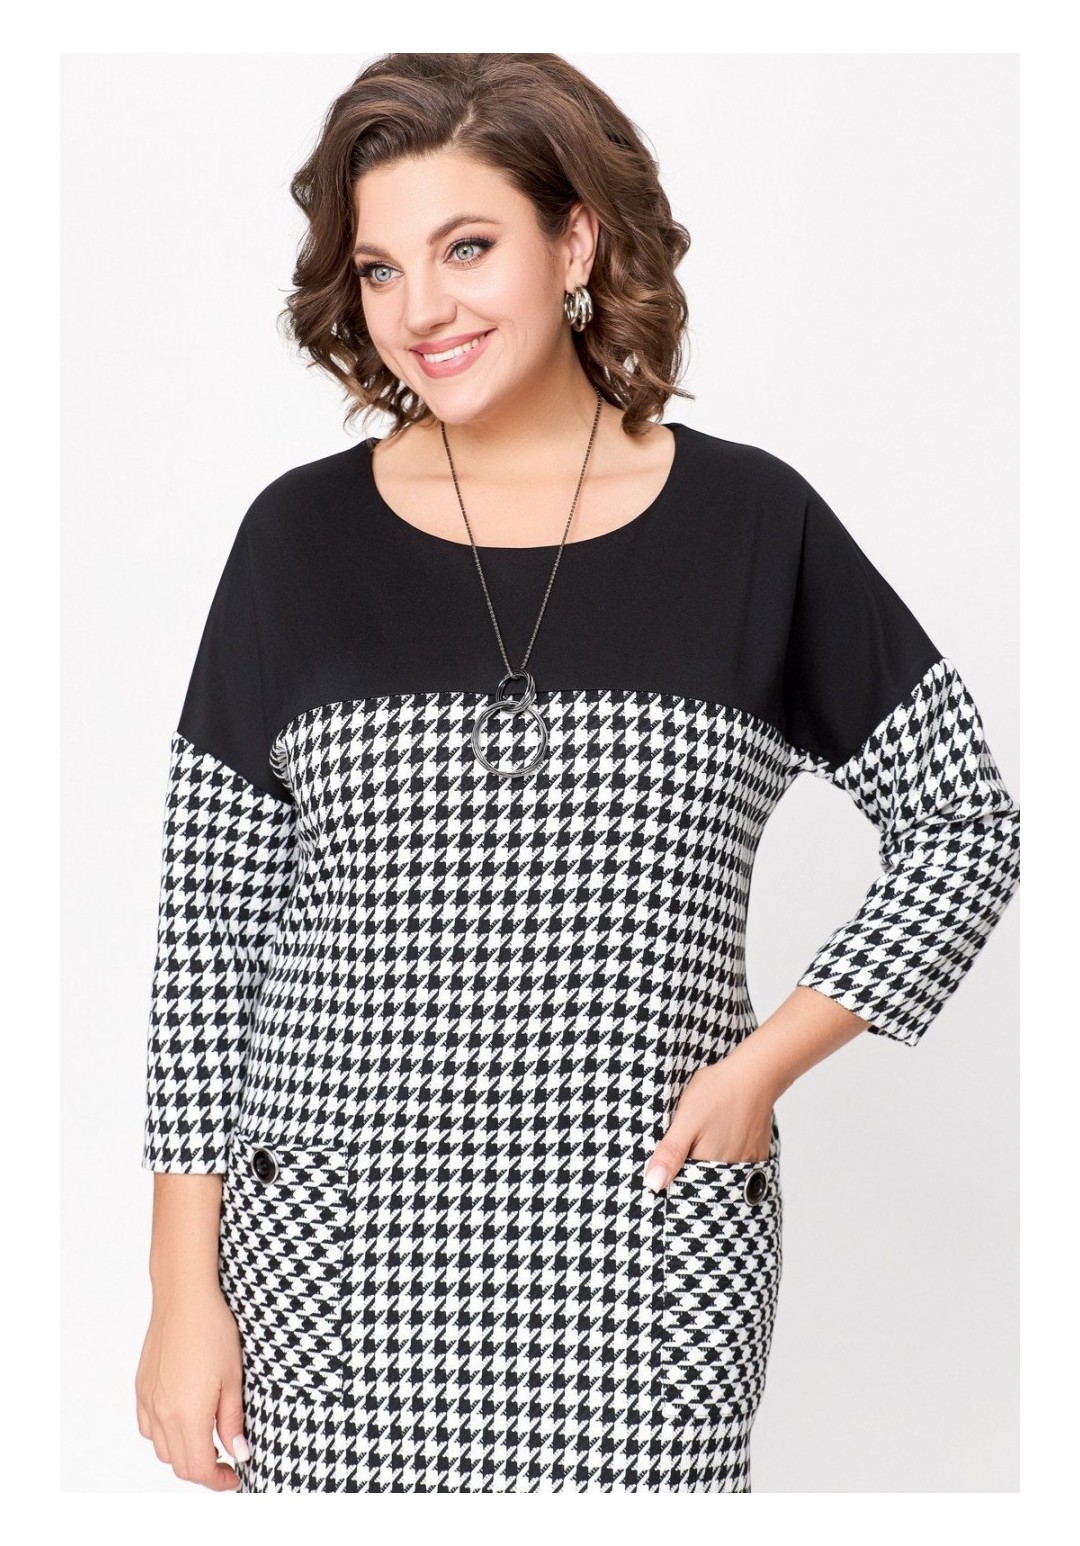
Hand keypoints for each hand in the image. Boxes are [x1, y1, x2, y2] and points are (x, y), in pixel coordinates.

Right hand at [135, 1280, 247, 1489]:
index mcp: (187, 1413)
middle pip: (178, 1463)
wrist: (184, 1297)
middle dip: (203, 1469)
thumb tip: (238, 1452)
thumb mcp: (233, 1377)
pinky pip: (149, 1427)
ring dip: (183, 1453)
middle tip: (226, 1460)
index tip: (233, 1475)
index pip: (197, 1468)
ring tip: (208, 1439)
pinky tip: (184, 1419)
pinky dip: (165, 1435)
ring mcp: (148, 1400)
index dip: (217, 1479)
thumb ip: (232, 1420)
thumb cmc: (213, 1329)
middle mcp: (162, 1412)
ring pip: (162, 1448)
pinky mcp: (142, 1387)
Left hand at [642, 1054, 774, 1191]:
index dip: (673, 1174)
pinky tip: (723, 1135)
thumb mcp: (686, 1119)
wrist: (755, 1074)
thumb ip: (671, 1153)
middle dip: (691, 1166)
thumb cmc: (719, 1092)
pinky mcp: (757, 1154)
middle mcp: (730, 1170)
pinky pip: (738, 1164)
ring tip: (707, 1134)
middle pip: (703, 1179)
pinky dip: (727, 1154)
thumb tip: (653, 1185)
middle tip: (690, 1138)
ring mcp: (747, 1163)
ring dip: (710, 1160)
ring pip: (720, 1172)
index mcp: (708, 1165)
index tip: (668, 1159)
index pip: (684, 1184)